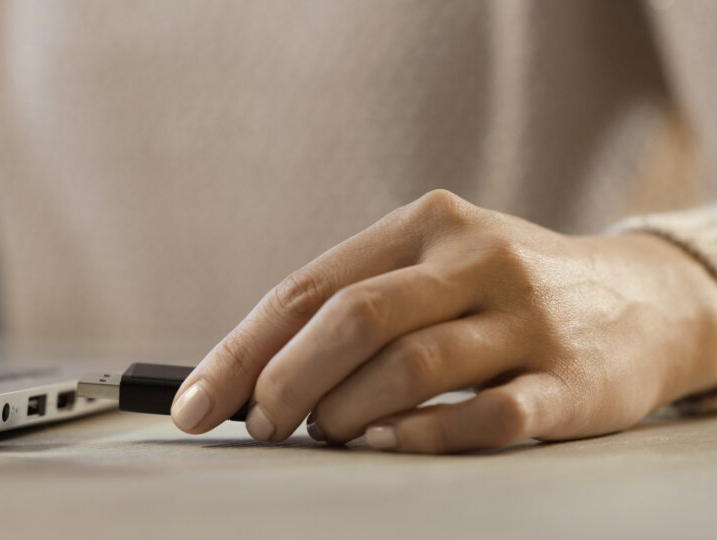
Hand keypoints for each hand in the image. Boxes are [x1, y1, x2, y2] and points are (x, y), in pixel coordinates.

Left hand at [170, 190, 716, 452]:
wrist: (645, 301)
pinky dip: (422, 438)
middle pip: (354, 319)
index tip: (197, 403)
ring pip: (410, 367)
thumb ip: (355, 307)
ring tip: (328, 434)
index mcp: (424, 227)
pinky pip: (485, 417)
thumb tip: (254, 377)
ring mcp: (526, 318)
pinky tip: (388, 445)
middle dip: (286, 381)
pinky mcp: (571, 380)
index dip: (242, 351)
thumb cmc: (504, 292)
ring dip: (347, 412)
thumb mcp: (433, 268)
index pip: (309, 288)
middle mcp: (474, 260)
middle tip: (261, 425)